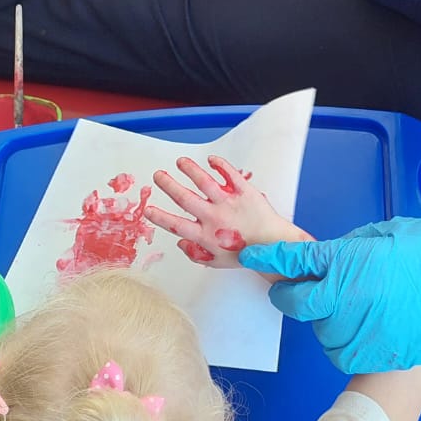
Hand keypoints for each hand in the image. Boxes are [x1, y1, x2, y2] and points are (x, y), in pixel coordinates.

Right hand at [147, 155, 308, 267]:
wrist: (272, 247)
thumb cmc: (245, 254)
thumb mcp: (217, 261)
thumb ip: (196, 253)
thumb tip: (180, 242)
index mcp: (206, 236)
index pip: (177, 225)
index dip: (160, 217)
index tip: (148, 209)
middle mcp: (215, 218)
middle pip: (186, 198)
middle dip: (169, 185)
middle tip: (158, 176)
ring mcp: (229, 203)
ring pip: (205, 182)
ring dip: (190, 170)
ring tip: (181, 162)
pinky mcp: (245, 192)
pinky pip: (231, 174)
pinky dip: (220, 165)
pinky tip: (211, 159)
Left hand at [239, 217, 420, 373]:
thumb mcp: (385, 234)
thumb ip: (350, 248)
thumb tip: (329, 259)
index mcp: (344, 262)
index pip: (290, 262)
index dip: (266, 259)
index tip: (250, 257)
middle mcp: (341, 298)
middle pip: (291, 302)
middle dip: (288, 294)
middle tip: (299, 289)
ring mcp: (355, 331)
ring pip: (319, 329)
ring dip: (327, 318)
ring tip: (359, 307)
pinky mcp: (370, 356)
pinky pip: (342, 349)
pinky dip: (346, 340)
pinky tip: (370, 327)